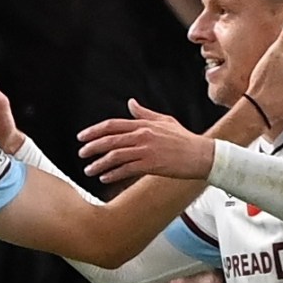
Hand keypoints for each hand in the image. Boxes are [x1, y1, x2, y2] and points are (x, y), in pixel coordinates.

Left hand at [77, 99, 213, 183]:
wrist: (201, 155)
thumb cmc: (185, 139)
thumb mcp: (165, 121)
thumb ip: (145, 113)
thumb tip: (131, 103)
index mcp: (144, 125)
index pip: (113, 125)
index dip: (94, 131)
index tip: (82, 137)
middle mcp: (142, 135)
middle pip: (110, 139)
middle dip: (92, 147)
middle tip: (81, 154)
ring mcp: (146, 150)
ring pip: (115, 155)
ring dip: (99, 164)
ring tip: (89, 170)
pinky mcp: (151, 164)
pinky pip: (126, 169)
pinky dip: (113, 174)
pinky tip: (105, 178)